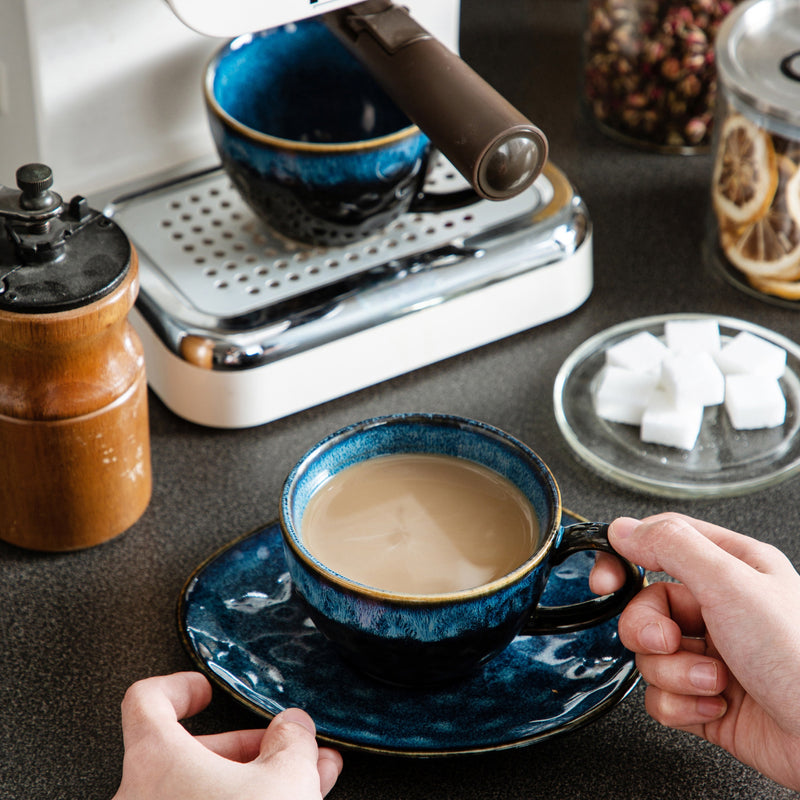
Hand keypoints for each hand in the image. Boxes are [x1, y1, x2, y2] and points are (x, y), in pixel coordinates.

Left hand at [112, 672, 342, 799]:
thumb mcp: (286, 779)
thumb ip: (290, 740)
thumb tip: (293, 728)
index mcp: (156, 761)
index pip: (147, 701)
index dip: (179, 688)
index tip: (204, 690)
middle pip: (188, 754)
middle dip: (248, 749)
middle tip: (286, 750)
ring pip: (202, 796)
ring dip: (254, 784)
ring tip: (306, 781)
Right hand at [590, 513, 799, 791]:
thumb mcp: (731, 584)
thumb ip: (671, 546)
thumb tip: (624, 529)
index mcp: (729, 567)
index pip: (658, 545)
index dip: (624, 560)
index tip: (607, 582)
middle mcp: (719, 609)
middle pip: (644, 606)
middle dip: (649, 630)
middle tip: (670, 641)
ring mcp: (710, 655)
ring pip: (649, 655)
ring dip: (674, 673)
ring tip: (714, 681)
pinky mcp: (704, 699)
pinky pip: (660, 696)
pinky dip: (681, 705)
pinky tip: (715, 705)